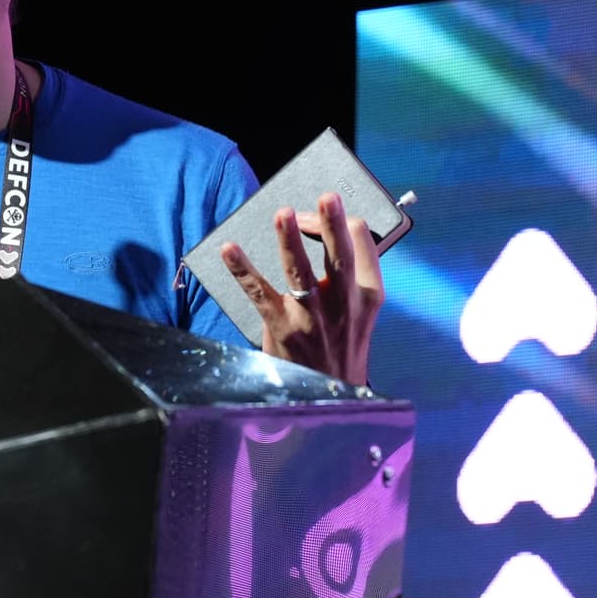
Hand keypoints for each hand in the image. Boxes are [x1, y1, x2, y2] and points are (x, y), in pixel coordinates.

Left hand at [220, 190, 383, 386]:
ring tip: (282, 213)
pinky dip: (243, 270)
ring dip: (290, 241)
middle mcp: (343, 306)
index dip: (341, 222)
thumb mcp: (361, 314)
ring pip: (301, 272)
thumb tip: (322, 229)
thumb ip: (349, 278)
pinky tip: (229, 249)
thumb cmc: (342, 347)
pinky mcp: (282, 330)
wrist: (333, 401)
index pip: (363, 246)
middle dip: (332, 224)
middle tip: (327, 196)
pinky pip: (259, 293)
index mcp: (367, 296)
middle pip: (339, 257)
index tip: (320, 212)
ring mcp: (312, 319)